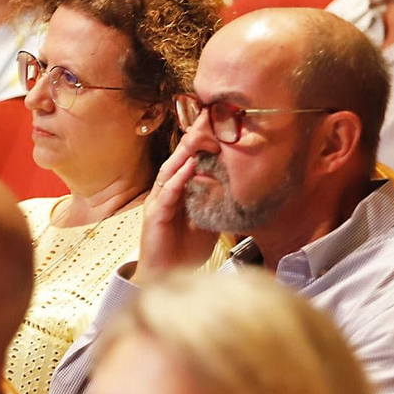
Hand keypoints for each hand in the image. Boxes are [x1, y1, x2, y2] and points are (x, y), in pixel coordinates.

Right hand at [132, 128, 221, 285]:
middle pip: (179, 158)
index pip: (190, 161)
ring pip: (171, 170)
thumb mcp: (208, 222)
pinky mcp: (155, 215)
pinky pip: (168, 193)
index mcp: (179, 192)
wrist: (167, 278)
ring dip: (184, 151)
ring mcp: (159, 202)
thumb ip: (216, 204)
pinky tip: (189, 166)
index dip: (202, 143)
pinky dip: (179, 179)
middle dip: (192, 137)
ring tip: (198, 133)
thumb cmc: (185, 251)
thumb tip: (239, 190)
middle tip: (206, 116)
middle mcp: (167, 192)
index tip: (217, 123)